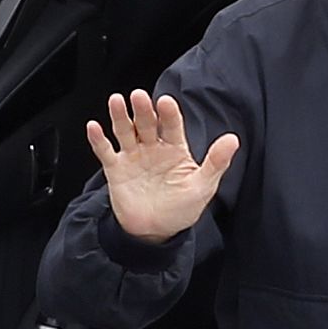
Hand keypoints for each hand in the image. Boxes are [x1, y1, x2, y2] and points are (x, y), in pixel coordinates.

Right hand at [86, 89, 238, 242]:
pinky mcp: (115, 169)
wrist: (156, 231)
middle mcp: (152, 148)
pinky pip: (105, 151)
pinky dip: (98, 140)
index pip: (172, 125)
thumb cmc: (182, 208)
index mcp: (175, 149)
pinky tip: (94, 127)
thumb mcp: (203, 186)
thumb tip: (233, 139)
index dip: (169, 114)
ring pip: (124, 131)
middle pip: (146, 123)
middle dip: (143, 110)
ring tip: (117, 101)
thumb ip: (216, 162)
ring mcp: (133, 157)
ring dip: (120, 116)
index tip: (166, 102)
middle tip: (139, 97)